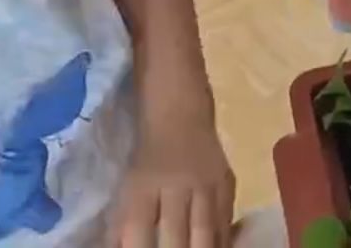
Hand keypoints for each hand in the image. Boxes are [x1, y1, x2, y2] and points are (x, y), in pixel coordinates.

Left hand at [112, 111, 234, 247]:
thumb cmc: (148, 157)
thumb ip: (122, 224)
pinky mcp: (228, 183)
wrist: (181, 115)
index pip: (138, 229)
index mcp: (143, 186)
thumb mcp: (127, 187)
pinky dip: (222, 241)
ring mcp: (206, 184)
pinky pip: (226, 219)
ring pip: (207, 231)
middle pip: (177, 235)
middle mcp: (176, 185)